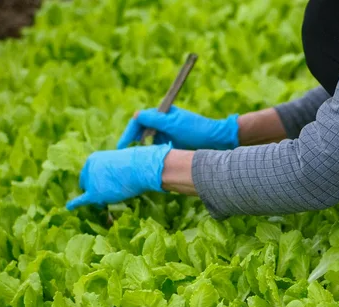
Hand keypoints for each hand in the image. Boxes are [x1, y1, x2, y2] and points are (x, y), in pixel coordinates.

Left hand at [66, 144, 171, 209]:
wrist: (138, 168)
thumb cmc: (135, 164)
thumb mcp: (119, 163)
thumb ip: (111, 170)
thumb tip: (115, 178)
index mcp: (92, 159)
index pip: (89, 173)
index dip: (96, 181)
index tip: (103, 184)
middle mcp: (88, 169)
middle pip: (88, 185)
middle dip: (96, 190)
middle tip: (108, 193)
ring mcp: (90, 182)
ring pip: (92, 195)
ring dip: (101, 198)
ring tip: (116, 196)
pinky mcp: (94, 194)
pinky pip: (82, 200)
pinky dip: (75, 204)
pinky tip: (69, 207)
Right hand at [117, 107, 238, 150]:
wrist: (217, 139)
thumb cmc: (196, 129)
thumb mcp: (173, 124)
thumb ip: (154, 120)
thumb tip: (135, 115)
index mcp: (162, 113)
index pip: (138, 121)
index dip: (128, 133)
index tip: (121, 146)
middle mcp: (163, 121)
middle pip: (142, 131)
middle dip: (133, 142)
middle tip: (127, 156)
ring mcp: (168, 131)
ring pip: (150, 140)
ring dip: (144, 149)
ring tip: (139, 160)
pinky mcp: (174, 141)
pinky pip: (159, 147)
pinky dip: (154, 153)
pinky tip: (153, 160)